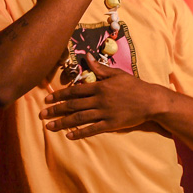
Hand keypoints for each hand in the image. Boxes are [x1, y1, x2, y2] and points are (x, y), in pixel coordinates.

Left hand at [40, 54, 160, 139]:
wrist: (150, 101)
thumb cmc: (134, 85)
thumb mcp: (116, 73)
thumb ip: (100, 68)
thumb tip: (87, 57)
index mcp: (99, 87)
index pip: (74, 91)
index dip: (59, 95)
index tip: (47, 99)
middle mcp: (99, 100)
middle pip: (73, 105)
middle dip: (55, 110)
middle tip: (41, 114)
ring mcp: (104, 113)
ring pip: (79, 118)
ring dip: (63, 122)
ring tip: (49, 126)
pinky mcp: (111, 124)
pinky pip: (92, 129)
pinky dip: (80, 133)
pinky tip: (69, 136)